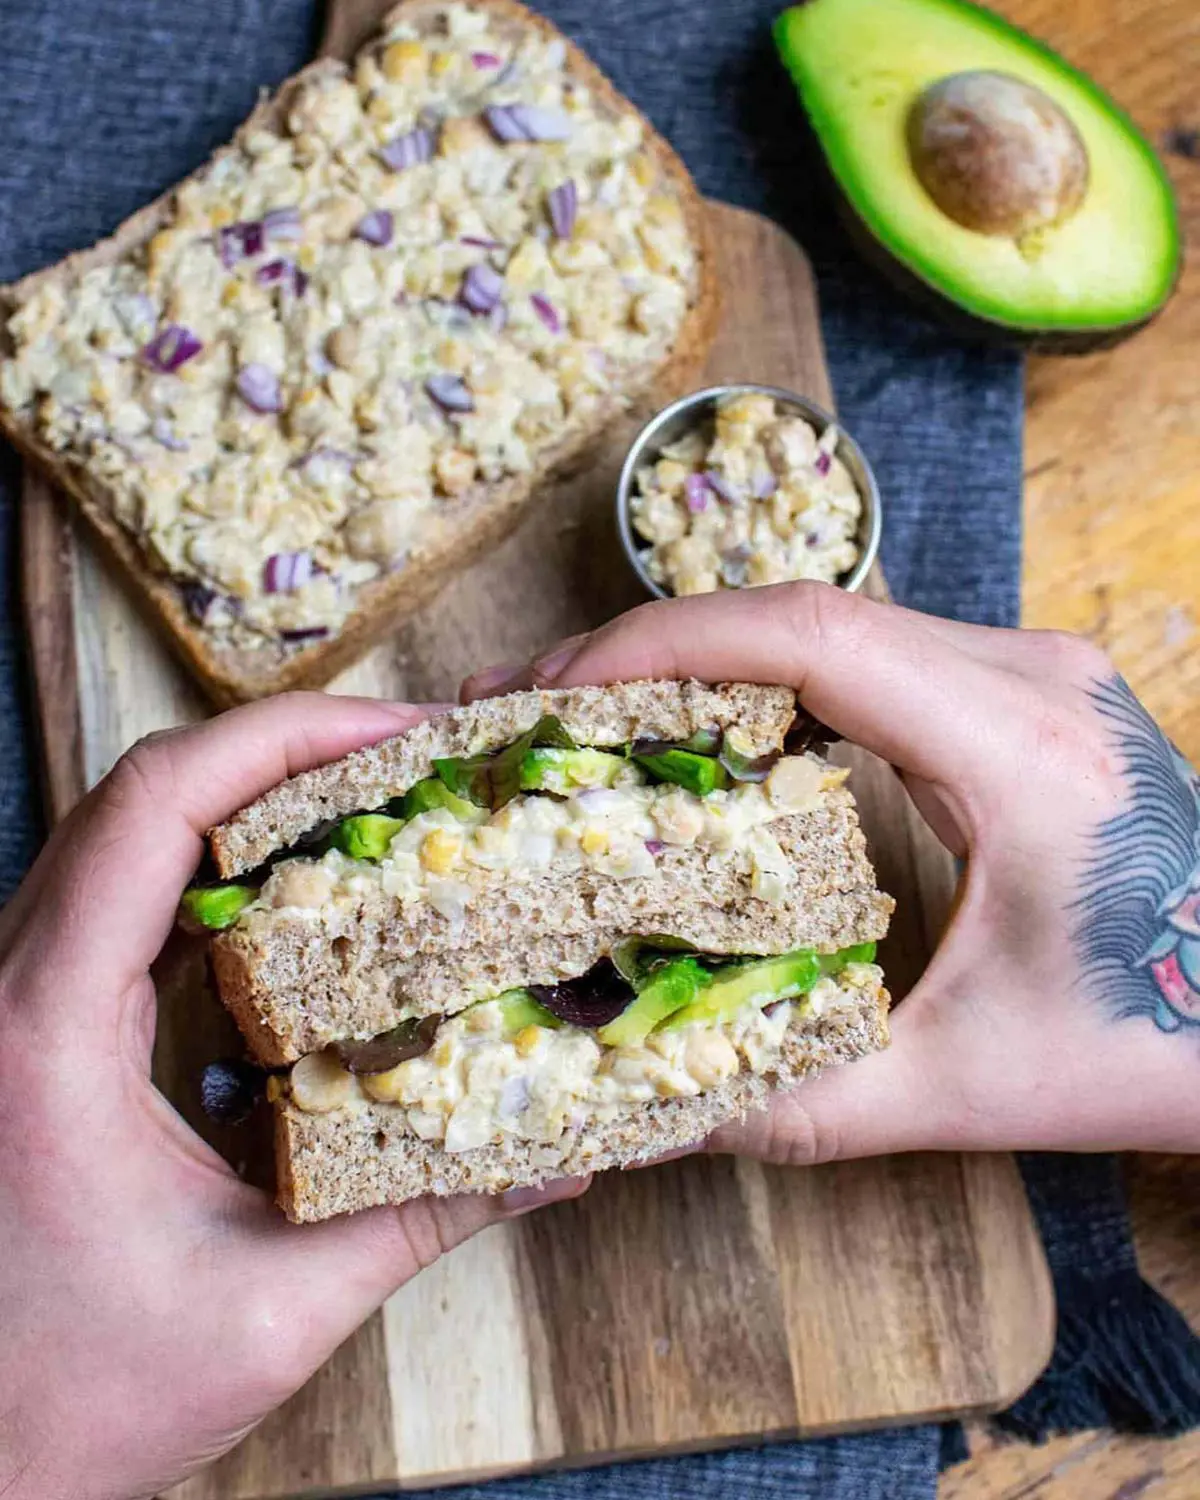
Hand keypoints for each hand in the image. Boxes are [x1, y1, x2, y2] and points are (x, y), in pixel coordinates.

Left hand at [0, 695, 581, 1499]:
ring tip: (373, 802)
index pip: (154, 809)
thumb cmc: (70, 1405)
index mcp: (47, 1030)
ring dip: (252, 802)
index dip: (282, 742)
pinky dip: (218, 871)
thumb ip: (419, 1217)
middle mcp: (9, 990)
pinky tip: (301, 898)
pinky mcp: (31, 1029)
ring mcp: (11, 1004)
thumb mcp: (270, 1308)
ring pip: (125, 836)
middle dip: (284, 752)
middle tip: (411, 756)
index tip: (398, 734)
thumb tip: (552, 1160)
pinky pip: (123, 903)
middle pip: (141, 795)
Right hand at [464, 583, 1199, 1163]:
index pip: (815, 637)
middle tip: (541, 706)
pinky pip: (869, 657)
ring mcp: (1033, 671)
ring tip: (597, 717)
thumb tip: (638, 1117)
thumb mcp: (966, 1092)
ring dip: (708, 659)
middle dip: (656, 648)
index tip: (557, 686)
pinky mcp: (1023, 691)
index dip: (665, 643)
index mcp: (1022, 746)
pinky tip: (705, 732)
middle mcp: (1031, 675)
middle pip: (807, 612)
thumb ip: (795, 1106)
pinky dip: (769, 682)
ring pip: (832, 623)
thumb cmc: (1158, 1043)